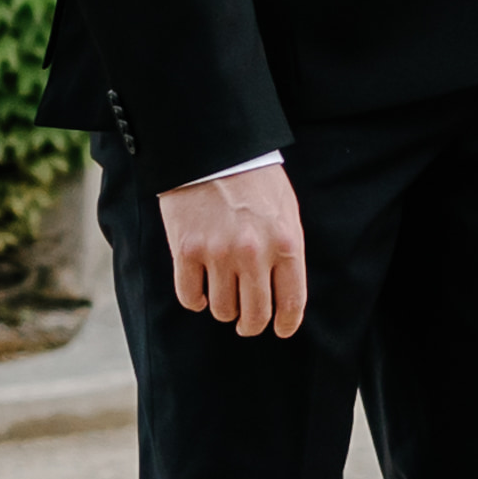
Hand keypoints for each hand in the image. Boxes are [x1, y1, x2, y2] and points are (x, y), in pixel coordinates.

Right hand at [160, 163, 307, 338]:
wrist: (212, 148)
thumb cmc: (254, 178)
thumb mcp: (285, 210)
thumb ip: (286, 249)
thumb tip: (284, 291)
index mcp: (285, 243)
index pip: (291, 301)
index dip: (286, 323)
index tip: (280, 330)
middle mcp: (253, 254)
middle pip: (255, 315)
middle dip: (251, 324)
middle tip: (247, 322)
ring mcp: (218, 254)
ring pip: (222, 310)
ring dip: (223, 308)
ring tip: (223, 294)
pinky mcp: (186, 251)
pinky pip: (190, 297)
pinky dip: (195, 300)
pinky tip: (199, 290)